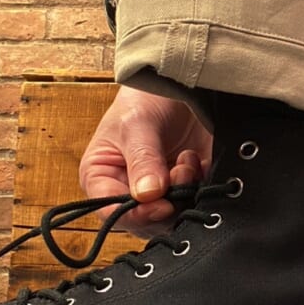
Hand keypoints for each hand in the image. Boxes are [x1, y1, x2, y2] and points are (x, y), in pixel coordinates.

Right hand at [79, 87, 212, 236]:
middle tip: (179, 172)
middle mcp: (127, 192)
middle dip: (167, 202)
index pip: (113, 213)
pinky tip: (196, 161)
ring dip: (186, 192)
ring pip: (173, 218)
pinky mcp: (186, 190)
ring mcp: (158, 194)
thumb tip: (148, 195)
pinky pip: (196, 205)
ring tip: (187, 160)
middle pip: (146, 222)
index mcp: (102, 178)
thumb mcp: (137, 124)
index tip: (161, 204)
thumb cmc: (144, 100)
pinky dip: (201, 187)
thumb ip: (143, 160)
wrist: (180, 83)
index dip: (137, 214)